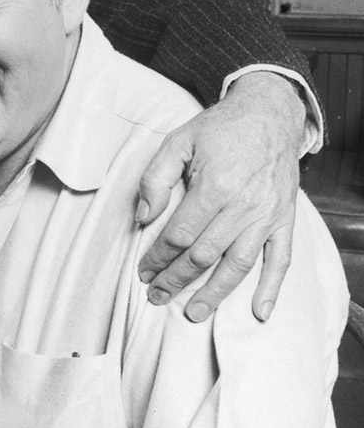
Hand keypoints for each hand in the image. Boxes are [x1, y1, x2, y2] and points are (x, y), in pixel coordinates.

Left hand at [136, 73, 305, 321]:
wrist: (270, 113)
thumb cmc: (220, 128)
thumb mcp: (178, 141)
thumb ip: (155, 178)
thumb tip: (144, 217)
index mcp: (215, 187)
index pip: (179, 236)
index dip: (157, 258)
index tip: (143, 271)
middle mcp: (243, 207)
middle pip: (203, 256)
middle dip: (175, 280)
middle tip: (155, 296)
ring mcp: (267, 216)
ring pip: (237, 265)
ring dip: (214, 293)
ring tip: (192, 314)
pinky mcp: (284, 220)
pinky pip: (280, 260)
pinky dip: (271, 289)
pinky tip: (259, 313)